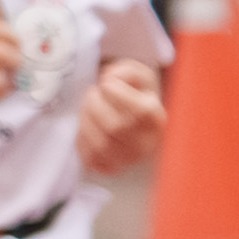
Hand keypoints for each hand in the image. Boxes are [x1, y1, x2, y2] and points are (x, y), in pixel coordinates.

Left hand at [74, 58, 165, 177]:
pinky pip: (90, 158)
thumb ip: (127, 70)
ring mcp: (129, 159)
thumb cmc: (135, 95)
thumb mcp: (138, 76)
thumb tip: (110, 77)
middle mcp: (147, 144)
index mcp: (157, 120)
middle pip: (115, 127)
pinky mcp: (111, 168)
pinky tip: (87, 127)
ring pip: (100, 145)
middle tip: (92, 94)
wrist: (134, 120)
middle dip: (95, 105)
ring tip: (87, 109)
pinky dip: (82, 140)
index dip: (115, 92)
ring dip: (85, 122)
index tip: (107, 83)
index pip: (139, 111)